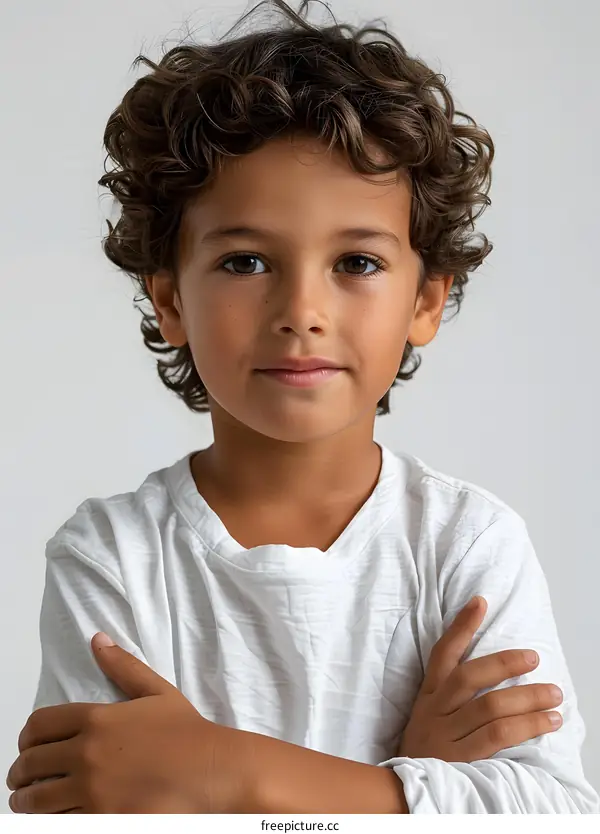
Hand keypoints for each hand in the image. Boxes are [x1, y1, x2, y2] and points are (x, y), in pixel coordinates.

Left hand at [6, 634, 253, 812]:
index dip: (26, 737)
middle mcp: (87, 753)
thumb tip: (98, 640)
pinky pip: (58, 823)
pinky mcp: (101, 819)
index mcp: (96, 719)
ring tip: (27, 802)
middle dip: (20, 772)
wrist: (210, 770)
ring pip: (36, 800)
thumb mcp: (155, 691)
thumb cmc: (186, 731)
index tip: (27, 746)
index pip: (39, 725)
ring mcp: (92, 790)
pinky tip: (55, 817)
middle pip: (30, 763)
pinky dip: (50, 821)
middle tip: (22, 778)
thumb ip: (122, 666)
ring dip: (26, 801)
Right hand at [398, 596, 563, 761]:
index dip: (461, 626)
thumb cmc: (427, 752)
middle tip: (534, 657)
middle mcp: (434, 711)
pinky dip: (526, 727)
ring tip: (554, 695)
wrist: (403, 795)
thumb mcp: (430, 720)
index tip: (480, 601)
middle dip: (505, 663)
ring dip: (527, 698)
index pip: (442, 654)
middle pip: (470, 677)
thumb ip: (452, 698)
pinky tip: (547, 722)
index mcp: (428, 697)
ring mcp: (446, 736)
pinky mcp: (459, 760)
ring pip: (490, 707)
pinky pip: (497, 736)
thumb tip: (493, 671)